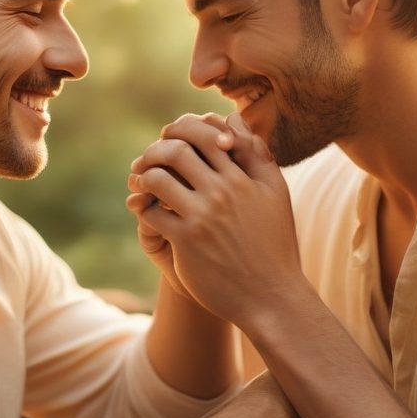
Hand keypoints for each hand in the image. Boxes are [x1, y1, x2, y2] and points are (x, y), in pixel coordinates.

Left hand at [127, 112, 306, 328]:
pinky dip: (142, 206)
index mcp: (247, 176)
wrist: (272, 297)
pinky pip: (152, 212)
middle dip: (157, 148)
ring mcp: (205, 215)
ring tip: (141, 182)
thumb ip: (257, 154)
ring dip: (143, 175)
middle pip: (179, 149)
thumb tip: (233, 119)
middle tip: (148, 158)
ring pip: (159, 178)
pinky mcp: (187, 241)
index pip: (209, 133)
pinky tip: (144, 209)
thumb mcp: (276, 194)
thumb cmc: (274, 245)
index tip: (174, 137)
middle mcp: (226, 190)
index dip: (185, 128)